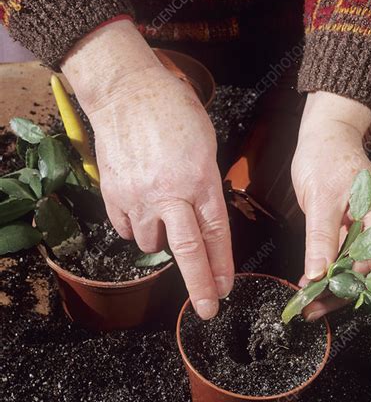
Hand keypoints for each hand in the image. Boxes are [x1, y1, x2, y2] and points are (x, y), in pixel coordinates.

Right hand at [61, 20, 233, 318]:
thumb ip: (207, 187)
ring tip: (162, 217)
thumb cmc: (172, 111)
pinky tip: (140, 208)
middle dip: (199, 286)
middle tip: (207, 309)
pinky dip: (136, 227)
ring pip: (151, 244)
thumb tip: (204, 220)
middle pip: (186, 252)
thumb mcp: (206, 145)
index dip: (222, 265)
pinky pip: (126, 230)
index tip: (226, 288)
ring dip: (161, 241)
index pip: (216, 234)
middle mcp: (170, 194)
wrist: (125, 92)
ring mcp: (138, 198)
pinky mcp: (113, 196)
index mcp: (200, 180)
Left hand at [291, 91, 370, 319]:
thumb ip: (321, 238)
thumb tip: (318, 274)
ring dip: (332, 287)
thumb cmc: (326, 158)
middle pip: (366, 273)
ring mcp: (369, 229)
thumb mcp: (321, 199)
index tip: (319, 300)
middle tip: (311, 310)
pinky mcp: (353, 230)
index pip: (370, 265)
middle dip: (339, 293)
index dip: (345, 286)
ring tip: (307, 303)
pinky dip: (329, 272)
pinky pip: (344, 258)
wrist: (325, 136)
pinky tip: (309, 283)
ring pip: (355, 269)